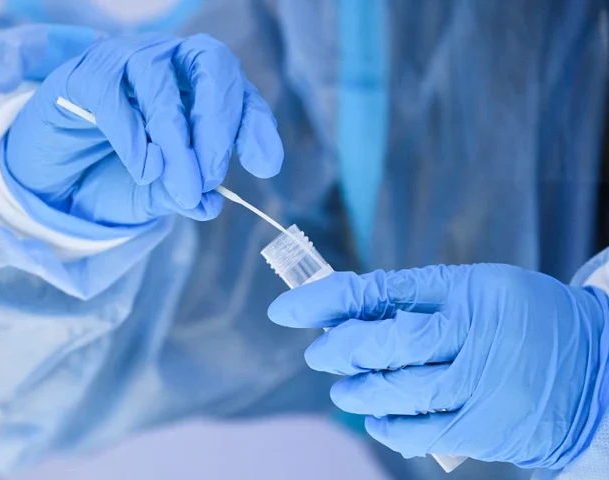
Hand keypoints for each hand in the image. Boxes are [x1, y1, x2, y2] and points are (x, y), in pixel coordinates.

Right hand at [4, 33, 282, 226]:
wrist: (55, 180)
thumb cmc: (115, 175)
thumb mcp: (157, 194)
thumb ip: (184, 194)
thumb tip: (210, 203)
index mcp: (196, 85)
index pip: (237, 89)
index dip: (254, 123)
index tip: (263, 165)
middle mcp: (167, 63)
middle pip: (208, 61)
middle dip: (218, 119)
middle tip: (213, 175)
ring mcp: (123, 62)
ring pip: (158, 77)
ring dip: (174, 135)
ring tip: (180, 183)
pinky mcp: (82, 76)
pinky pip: (110, 91)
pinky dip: (131, 133)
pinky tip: (144, 168)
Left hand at [268, 264, 608, 468]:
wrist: (595, 367)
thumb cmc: (520, 319)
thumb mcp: (476, 289)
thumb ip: (414, 297)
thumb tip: (343, 311)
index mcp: (465, 291)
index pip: (378, 292)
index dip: (323, 301)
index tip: (285, 310)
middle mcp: (471, 335)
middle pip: (382, 343)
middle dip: (337, 350)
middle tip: (320, 355)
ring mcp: (479, 384)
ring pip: (395, 391)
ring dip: (356, 391)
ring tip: (344, 390)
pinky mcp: (483, 427)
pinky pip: (419, 432)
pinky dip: (387, 426)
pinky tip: (375, 418)